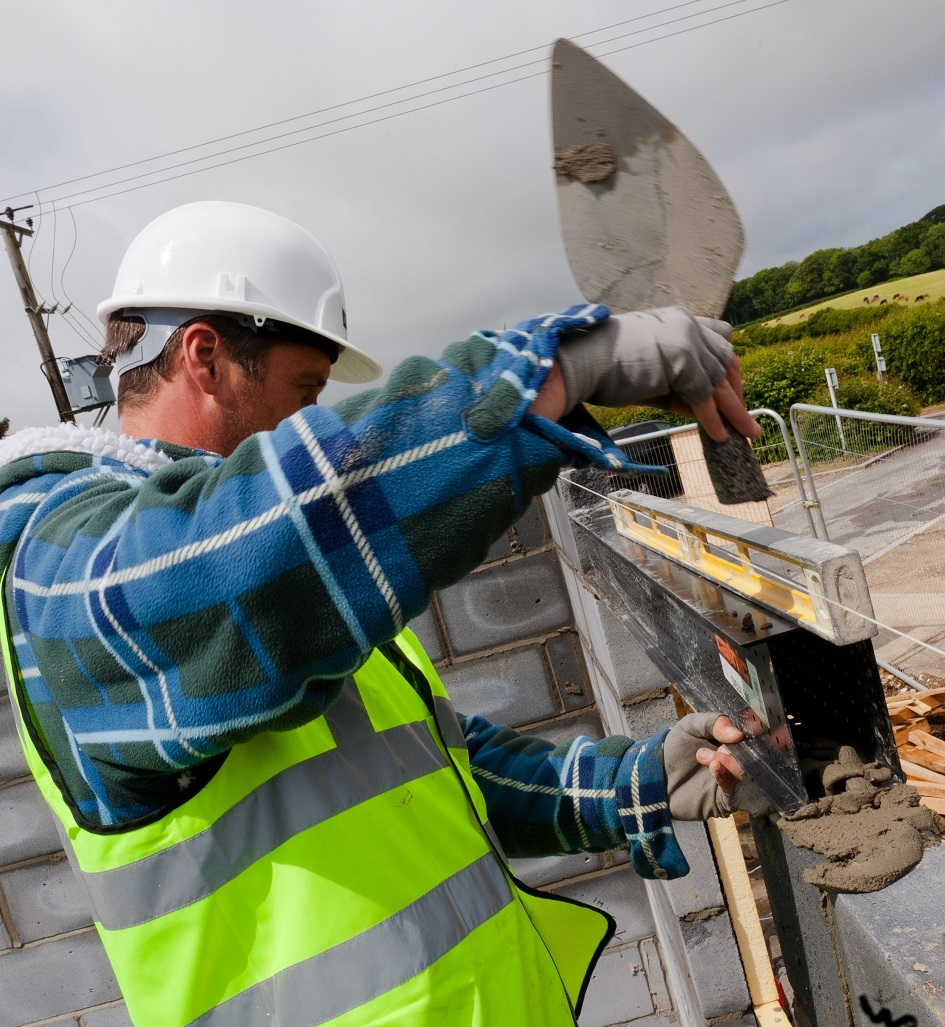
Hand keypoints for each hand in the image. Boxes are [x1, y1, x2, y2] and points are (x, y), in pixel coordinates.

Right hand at [555, 306, 760, 442]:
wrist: (579, 362)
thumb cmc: (603, 368)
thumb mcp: (650, 373)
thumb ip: (677, 384)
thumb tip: (699, 408)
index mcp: (678, 319)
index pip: (718, 339)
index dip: (728, 368)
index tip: (733, 391)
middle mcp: (687, 324)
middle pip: (726, 359)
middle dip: (736, 391)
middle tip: (745, 417)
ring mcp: (686, 340)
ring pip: (720, 380)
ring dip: (735, 410)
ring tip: (747, 433)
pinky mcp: (681, 360)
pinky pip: (704, 396)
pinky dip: (713, 418)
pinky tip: (719, 435)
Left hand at [663, 712, 771, 820]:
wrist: (654, 777)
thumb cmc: (675, 749)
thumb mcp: (690, 726)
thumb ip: (713, 723)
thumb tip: (738, 734)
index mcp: (736, 744)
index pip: (758, 737)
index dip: (757, 732)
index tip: (753, 726)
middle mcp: (741, 765)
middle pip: (758, 758)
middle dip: (743, 751)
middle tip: (723, 746)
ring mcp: (735, 785)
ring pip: (750, 777)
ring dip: (733, 764)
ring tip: (712, 758)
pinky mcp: (724, 802)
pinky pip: (735, 793)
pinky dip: (727, 777)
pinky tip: (714, 766)